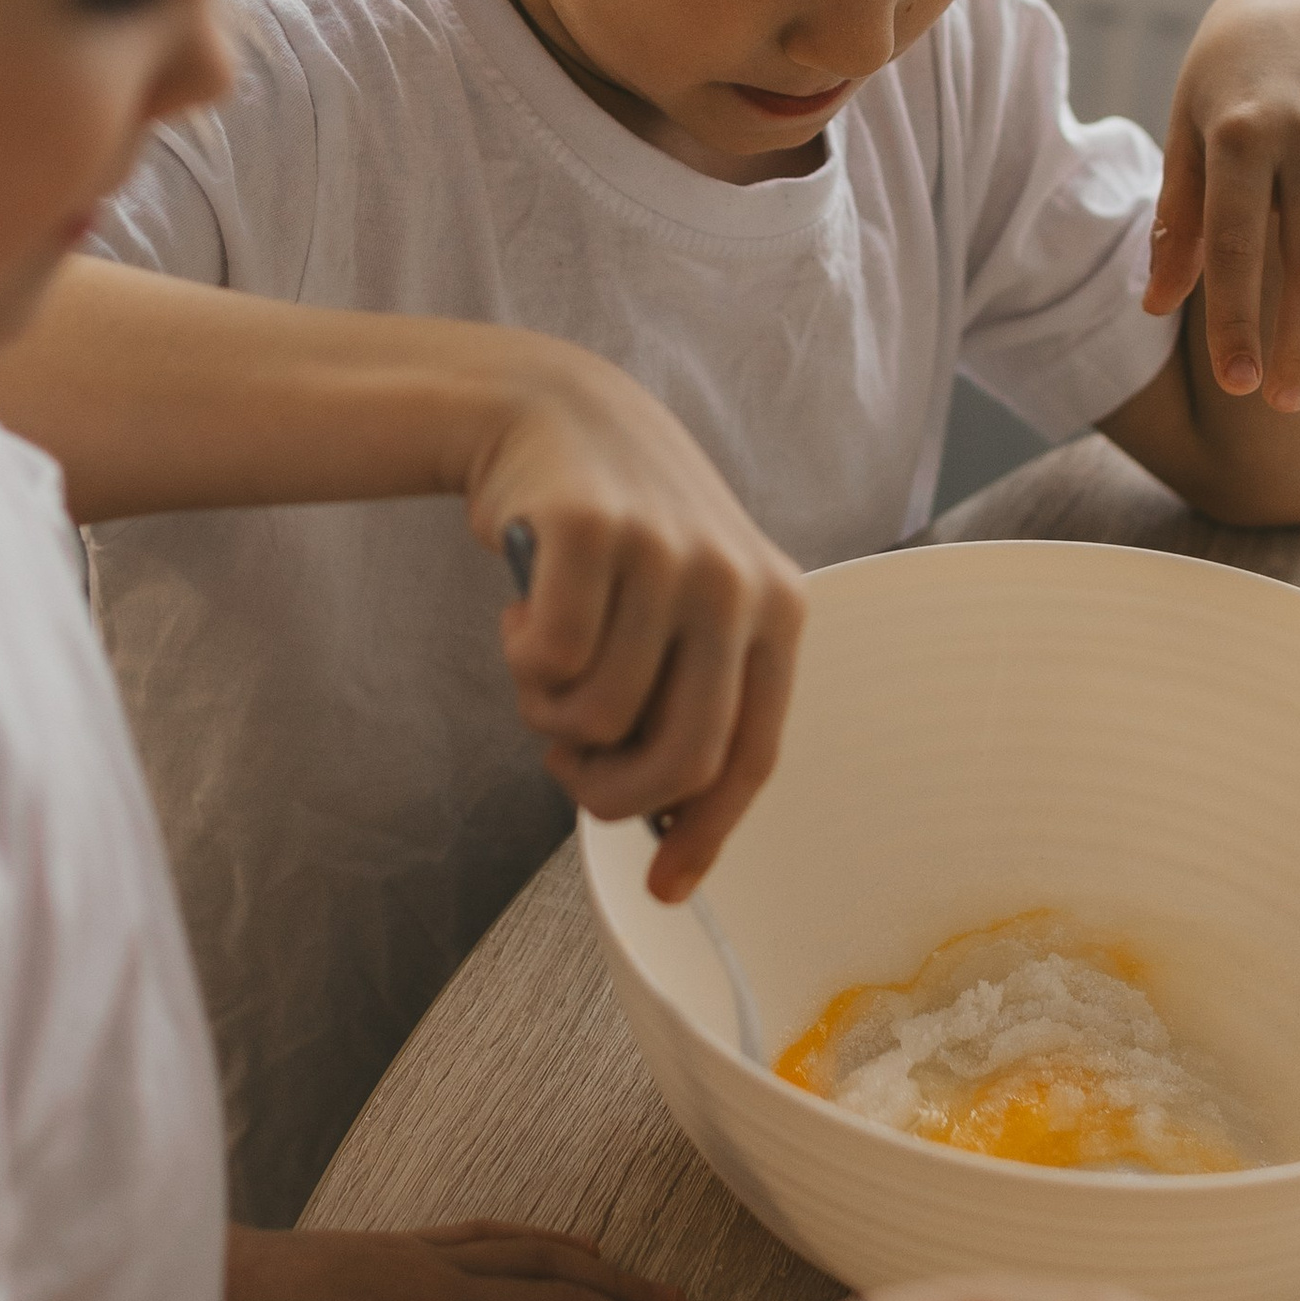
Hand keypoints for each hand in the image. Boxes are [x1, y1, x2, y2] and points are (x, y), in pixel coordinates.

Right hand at [465, 348, 804, 901]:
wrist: (555, 413)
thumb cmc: (622, 538)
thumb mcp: (688, 607)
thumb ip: (693, 699)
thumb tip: (675, 831)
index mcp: (779, 608)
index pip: (752, 756)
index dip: (705, 833)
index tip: (666, 887)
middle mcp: (736, 581)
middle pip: (679, 756)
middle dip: (609, 792)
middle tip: (566, 767)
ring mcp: (666, 551)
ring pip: (601, 713)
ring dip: (551, 717)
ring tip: (540, 669)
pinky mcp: (592, 529)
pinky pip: (550, 658)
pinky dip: (522, 660)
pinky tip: (520, 617)